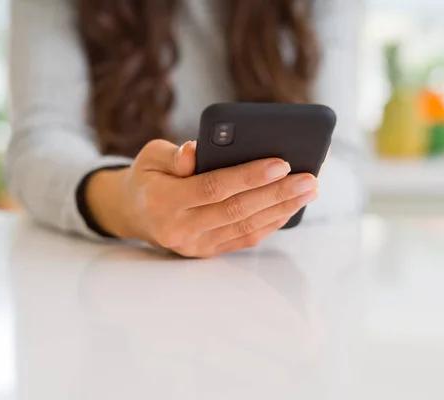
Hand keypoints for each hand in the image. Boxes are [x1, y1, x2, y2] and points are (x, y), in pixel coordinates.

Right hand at [86, 139, 318, 257]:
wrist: (133, 214)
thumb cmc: (147, 177)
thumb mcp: (150, 157)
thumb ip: (174, 155)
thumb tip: (198, 151)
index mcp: (164, 201)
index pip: (213, 188)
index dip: (248, 177)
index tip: (281, 163)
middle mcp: (181, 229)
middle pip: (237, 211)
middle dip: (277, 194)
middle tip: (310, 179)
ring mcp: (196, 245)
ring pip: (246, 227)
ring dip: (282, 209)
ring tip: (309, 191)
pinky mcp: (208, 252)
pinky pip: (245, 238)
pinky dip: (271, 223)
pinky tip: (291, 207)